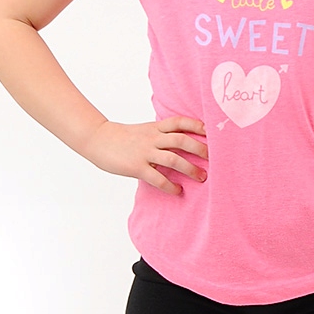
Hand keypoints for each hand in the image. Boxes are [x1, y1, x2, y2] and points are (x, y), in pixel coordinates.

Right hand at [83, 116, 208, 195]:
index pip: (180, 122)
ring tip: (202, 178)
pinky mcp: (136, 167)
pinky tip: (178, 191)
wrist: (98, 139)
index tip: (211, 132)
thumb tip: (182, 142)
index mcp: (155, 128)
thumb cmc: (123, 137)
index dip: (196, 125)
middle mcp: (152, 138)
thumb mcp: (144, 130)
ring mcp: (145, 152)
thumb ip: (161, 134)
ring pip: (173, 159)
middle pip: (182, 140)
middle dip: (200, 149)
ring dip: (190, 169)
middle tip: (215, 159)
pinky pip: (157, 178)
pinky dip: (170, 186)